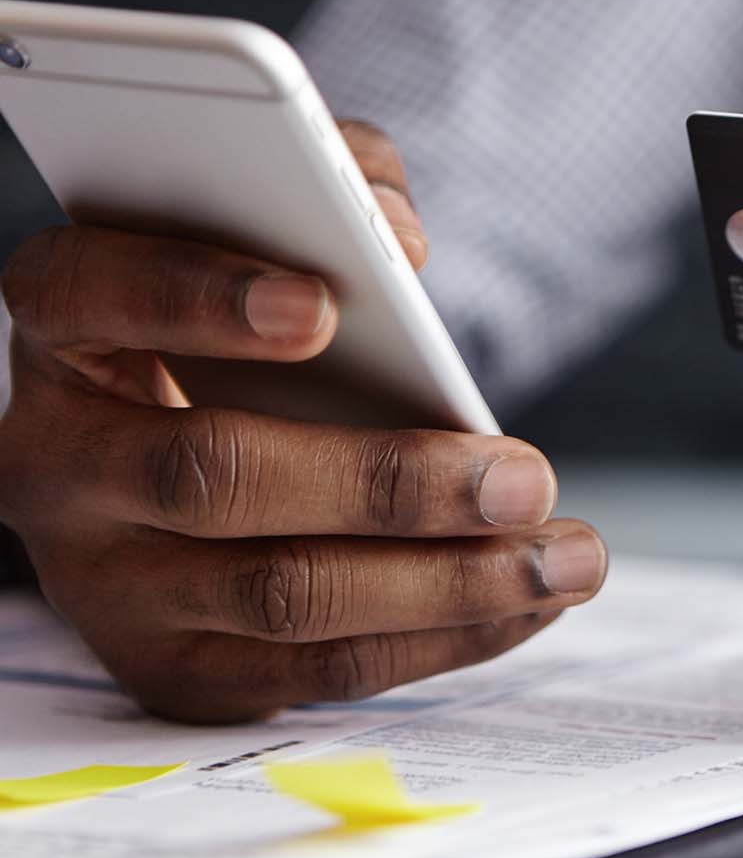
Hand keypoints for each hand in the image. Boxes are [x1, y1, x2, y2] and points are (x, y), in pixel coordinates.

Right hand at [0, 120, 605, 722]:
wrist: (171, 468)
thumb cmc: (240, 322)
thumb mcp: (267, 233)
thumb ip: (334, 187)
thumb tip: (400, 241)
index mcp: (66, 326)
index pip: (94, 294)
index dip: (199, 297)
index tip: (325, 306)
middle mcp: (59, 463)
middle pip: (214, 478)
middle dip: (389, 484)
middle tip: (525, 477)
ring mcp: (108, 584)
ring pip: (282, 596)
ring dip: (447, 583)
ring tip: (568, 557)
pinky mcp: (176, 669)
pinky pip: (319, 670)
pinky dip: (443, 639)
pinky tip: (530, 601)